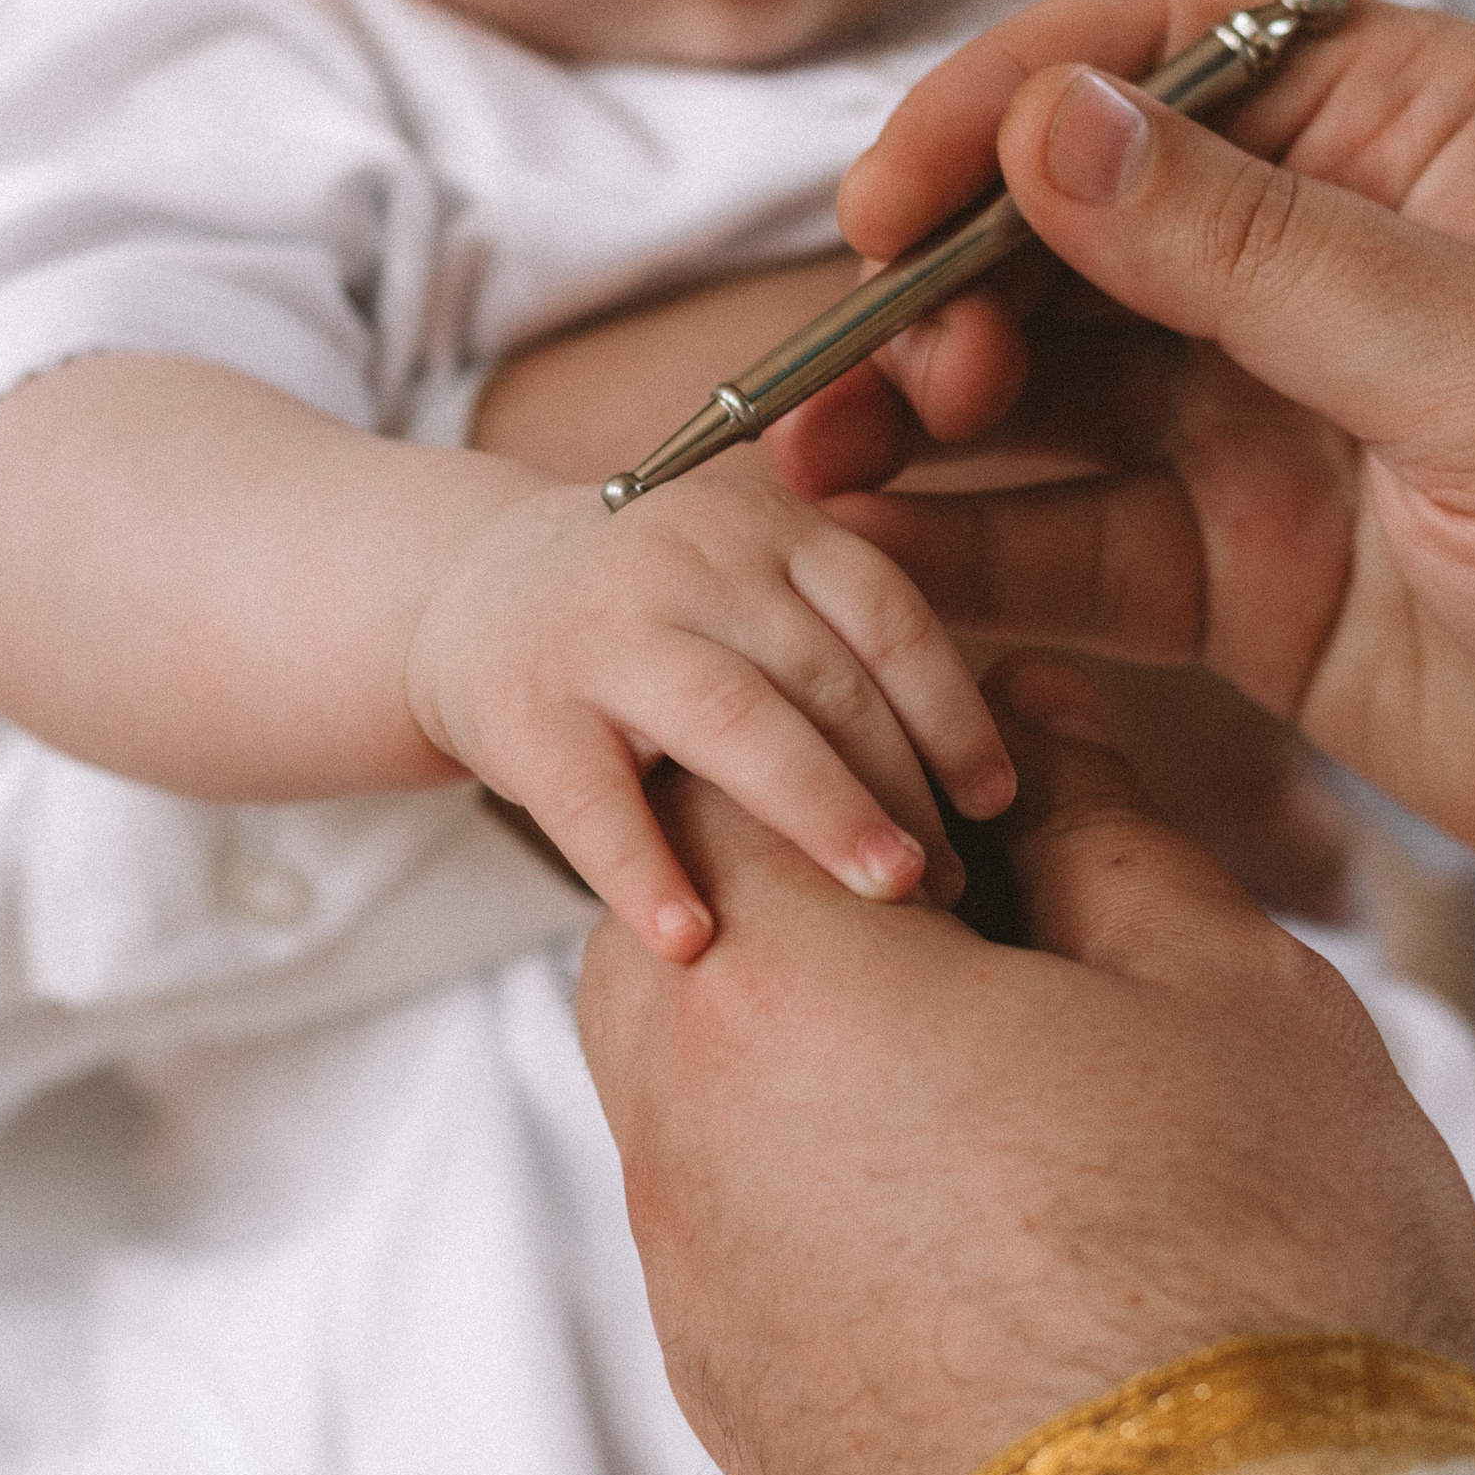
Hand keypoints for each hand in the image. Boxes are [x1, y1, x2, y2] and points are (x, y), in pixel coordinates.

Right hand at [404, 465, 1014, 958]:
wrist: (476, 589)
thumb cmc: (662, 620)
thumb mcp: (754, 589)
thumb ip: (842, 650)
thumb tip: (980, 790)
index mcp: (768, 533)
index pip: (887, 616)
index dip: (953, 711)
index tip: (998, 801)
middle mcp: (692, 563)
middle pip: (822, 676)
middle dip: (901, 784)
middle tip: (957, 882)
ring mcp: (605, 632)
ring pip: (733, 720)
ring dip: (820, 811)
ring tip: (890, 897)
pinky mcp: (526, 710)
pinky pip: (594, 800)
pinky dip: (645, 871)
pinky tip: (692, 941)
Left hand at [578, 654, 1474, 1474]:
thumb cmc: (1255, 1270)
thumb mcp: (1218, 984)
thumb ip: (1098, 823)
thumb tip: (1037, 721)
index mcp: (778, 988)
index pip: (730, 778)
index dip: (850, 752)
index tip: (970, 798)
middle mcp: (683, 1133)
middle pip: (674, 922)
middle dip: (799, 880)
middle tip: (974, 912)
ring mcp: (691, 1283)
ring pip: (685, 1073)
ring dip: (796, 1023)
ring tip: (985, 1059)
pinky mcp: (727, 1399)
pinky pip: (720, 1215)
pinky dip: (799, 1161)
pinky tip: (960, 1201)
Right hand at [782, 0, 1474, 900]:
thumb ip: (1257, 253)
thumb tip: (1043, 127)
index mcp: (1408, 136)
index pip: (1155, 60)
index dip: (996, 116)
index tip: (884, 206)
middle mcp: (1313, 260)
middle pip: (1063, 230)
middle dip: (940, 294)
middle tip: (869, 379)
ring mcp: (1262, 415)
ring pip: (1042, 388)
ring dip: (921, 420)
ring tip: (820, 467)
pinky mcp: (1233, 564)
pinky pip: (1067, 540)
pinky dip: (969, 547)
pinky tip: (880, 557)